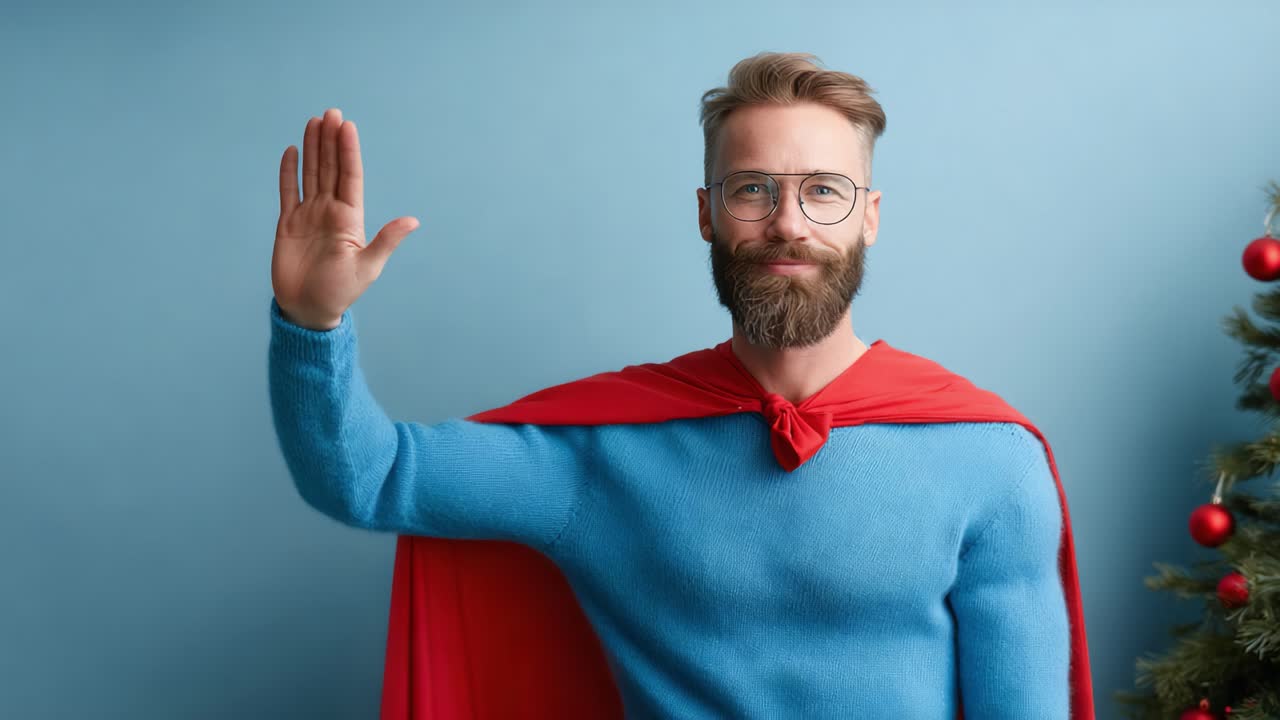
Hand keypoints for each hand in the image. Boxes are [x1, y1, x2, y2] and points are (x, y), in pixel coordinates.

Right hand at [271, 108, 418, 329]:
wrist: (308, 310)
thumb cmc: (340, 292)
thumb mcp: (368, 267)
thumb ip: (386, 240)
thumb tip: (413, 221)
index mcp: (350, 218)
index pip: (349, 177)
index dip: (348, 151)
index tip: (347, 126)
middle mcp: (329, 212)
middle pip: (329, 169)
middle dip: (330, 141)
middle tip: (330, 112)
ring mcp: (308, 216)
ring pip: (310, 174)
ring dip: (311, 149)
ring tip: (313, 122)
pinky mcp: (287, 224)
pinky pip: (288, 192)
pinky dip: (288, 172)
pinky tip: (291, 151)